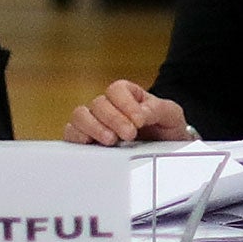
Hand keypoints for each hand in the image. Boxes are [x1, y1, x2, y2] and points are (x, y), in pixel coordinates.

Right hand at [65, 80, 190, 145]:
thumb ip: (159, 109)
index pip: (117, 90)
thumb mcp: (171, 116)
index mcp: (127, 95)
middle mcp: (107, 107)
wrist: (166, 152)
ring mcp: (94, 123)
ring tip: (111, 141)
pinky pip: (70, 133)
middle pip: (98, 103)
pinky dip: (77, 137)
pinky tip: (91, 145)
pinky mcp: (84, 140)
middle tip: (130, 135)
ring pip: (80, 115)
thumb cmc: (166, 130)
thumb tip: (140, 114)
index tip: (139, 121)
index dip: (126, 104)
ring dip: (94, 127)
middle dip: (114, 119)